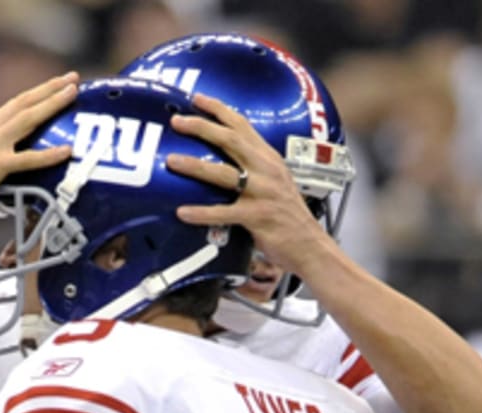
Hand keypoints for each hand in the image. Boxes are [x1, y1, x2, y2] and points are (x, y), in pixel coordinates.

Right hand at [0, 72, 79, 234]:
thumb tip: (13, 154)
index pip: (14, 104)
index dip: (37, 92)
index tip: (58, 82)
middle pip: (23, 103)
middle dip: (50, 88)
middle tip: (73, 78)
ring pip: (26, 120)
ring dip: (51, 105)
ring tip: (72, 95)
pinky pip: (26, 159)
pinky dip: (48, 154)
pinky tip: (66, 151)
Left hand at [166, 93, 332, 277]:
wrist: (310, 244)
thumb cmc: (287, 215)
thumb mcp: (275, 182)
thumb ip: (253, 168)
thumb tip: (220, 160)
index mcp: (269, 158)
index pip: (243, 125)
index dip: (219, 110)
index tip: (197, 98)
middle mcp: (267, 170)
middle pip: (231, 140)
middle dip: (202, 128)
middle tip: (177, 121)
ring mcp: (263, 193)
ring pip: (225, 174)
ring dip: (196, 165)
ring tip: (172, 161)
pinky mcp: (258, 217)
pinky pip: (224, 213)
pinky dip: (202, 213)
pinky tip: (182, 212)